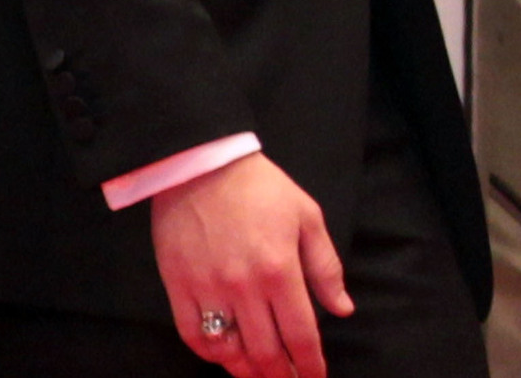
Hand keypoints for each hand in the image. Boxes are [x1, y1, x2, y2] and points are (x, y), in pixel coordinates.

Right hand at [151, 152, 353, 377]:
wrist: (203, 165)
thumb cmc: (262, 188)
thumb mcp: (307, 217)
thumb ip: (325, 267)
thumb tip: (342, 308)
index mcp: (279, 269)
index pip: (300, 333)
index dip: (310, 364)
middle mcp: (244, 287)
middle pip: (266, 350)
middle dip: (282, 376)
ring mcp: (208, 290)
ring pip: (229, 351)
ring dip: (248, 372)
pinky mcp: (179, 288)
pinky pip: (193, 336)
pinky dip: (211, 355)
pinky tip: (225, 359)